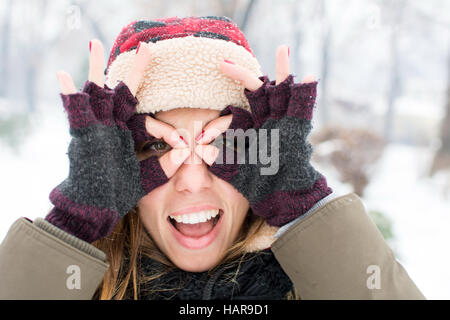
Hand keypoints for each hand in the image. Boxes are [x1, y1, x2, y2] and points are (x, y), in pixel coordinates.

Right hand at [46, 40, 189, 242]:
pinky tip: (62, 75)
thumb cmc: (118, 193)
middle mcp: (113, 125)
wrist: (95, 208)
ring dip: (95, 68)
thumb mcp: (146, 178)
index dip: (167, 131)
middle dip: (137, 72)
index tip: (183, 144)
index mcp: (128, 134)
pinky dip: (67, 94)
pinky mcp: (82, 135)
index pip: (150, 123)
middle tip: (147, 48)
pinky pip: (73, 111)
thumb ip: (164, 166)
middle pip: (125, 92)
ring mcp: (96, 127)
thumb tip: (185, 153)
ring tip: (94, 44)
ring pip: (96, 91)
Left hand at [194, 45, 332, 226]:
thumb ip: (222, 161)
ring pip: (283, 91)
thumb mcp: (237, 171)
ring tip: (282, 49)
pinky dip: (307, 93)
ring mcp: (284, 124)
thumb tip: (201, 151)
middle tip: (223, 62)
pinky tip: (310, 76)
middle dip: (242, 76)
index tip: (204, 124)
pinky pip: (304, 109)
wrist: (283, 199)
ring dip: (283, 71)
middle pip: (257, 91)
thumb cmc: (261, 187)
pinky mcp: (299, 130)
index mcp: (253, 129)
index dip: (220, 117)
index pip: (236, 111)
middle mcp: (268, 122)